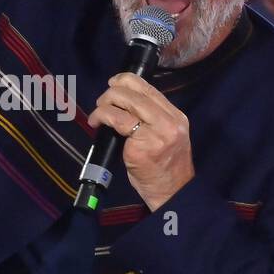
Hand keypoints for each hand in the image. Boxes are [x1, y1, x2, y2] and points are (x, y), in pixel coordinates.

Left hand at [88, 73, 193, 211]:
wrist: (172, 193)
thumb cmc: (164, 168)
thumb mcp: (165, 137)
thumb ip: (152, 118)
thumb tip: (123, 102)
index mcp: (176, 117)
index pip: (149, 89)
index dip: (127, 80)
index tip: (113, 83)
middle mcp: (169, 121)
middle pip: (135, 92)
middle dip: (112, 92)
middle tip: (102, 102)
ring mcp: (156, 133)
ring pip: (125, 102)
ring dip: (104, 104)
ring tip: (97, 115)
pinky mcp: (141, 145)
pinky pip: (117, 120)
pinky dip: (102, 116)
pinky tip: (96, 123)